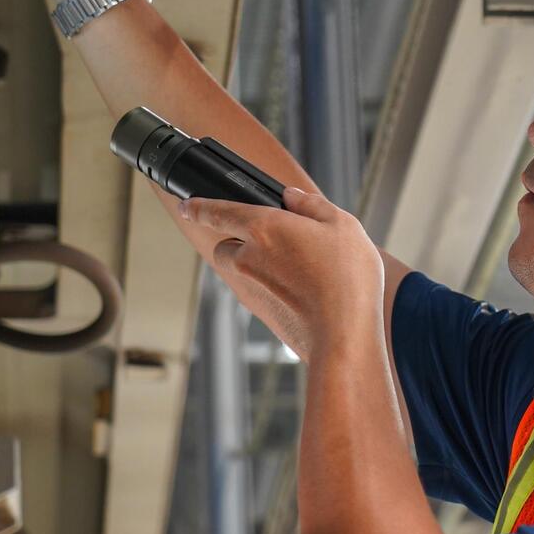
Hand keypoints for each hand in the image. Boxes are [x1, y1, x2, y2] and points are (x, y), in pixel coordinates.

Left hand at [178, 189, 386, 363]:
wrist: (343, 336)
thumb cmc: (346, 279)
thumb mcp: (342, 226)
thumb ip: (312, 205)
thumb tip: (293, 197)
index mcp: (265, 227)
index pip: (218, 212)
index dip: (199, 207)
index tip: (188, 205)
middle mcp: (249, 257)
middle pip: (226, 244)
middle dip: (240, 240)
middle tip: (274, 239)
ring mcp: (252, 288)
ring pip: (241, 270)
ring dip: (255, 265)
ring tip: (294, 267)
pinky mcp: (261, 314)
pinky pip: (258, 292)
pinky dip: (271, 288)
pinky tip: (302, 289)